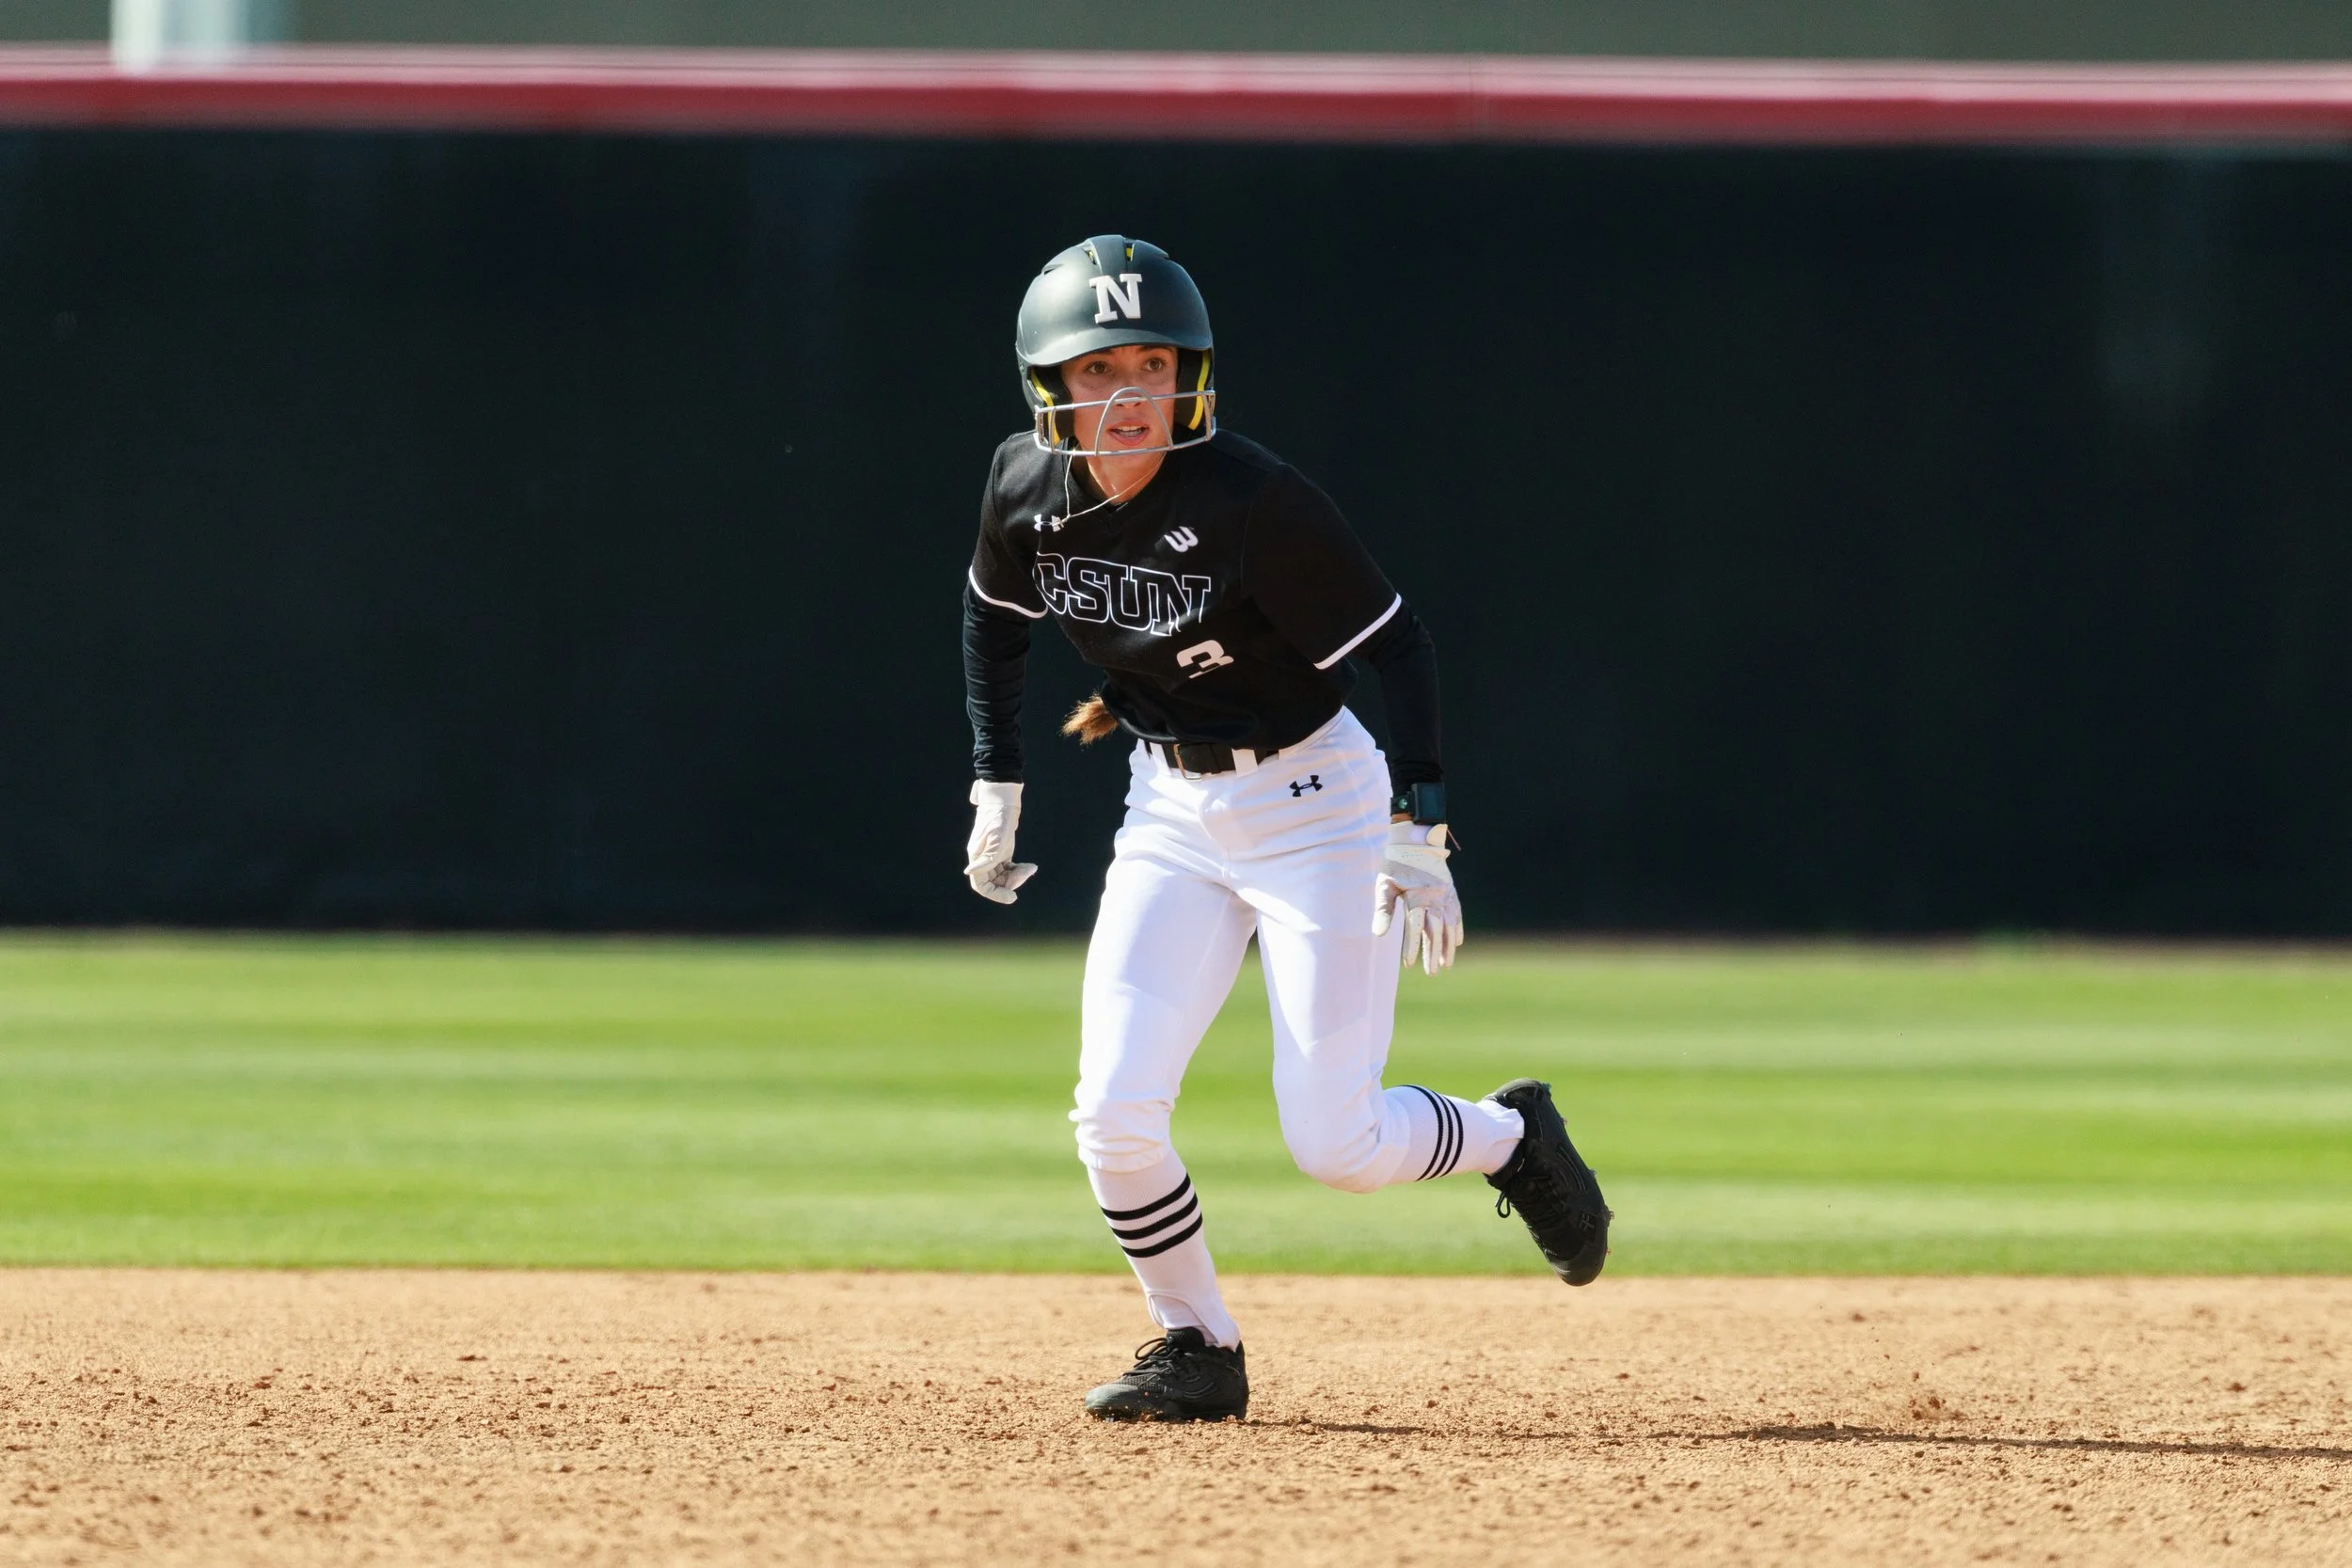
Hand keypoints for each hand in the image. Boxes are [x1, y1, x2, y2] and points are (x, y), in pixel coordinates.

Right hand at [964, 780, 1038, 903]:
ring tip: (1030, 868)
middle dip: (1011, 883)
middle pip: (995, 883)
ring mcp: (992, 857)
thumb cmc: (998, 818)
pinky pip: (1009, 870)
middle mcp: (983, 860)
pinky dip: (1020, 871)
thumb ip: (985, 858)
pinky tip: (1030, 866)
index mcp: (977, 858)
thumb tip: (970, 873)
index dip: (996, 894)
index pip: (982, 885)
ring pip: (1003, 877)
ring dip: (1018, 877)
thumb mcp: (996, 839)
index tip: (1013, 897)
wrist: (1004, 801)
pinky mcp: (1002, 853)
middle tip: (1027, 872)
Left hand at [1372, 823, 1462, 974]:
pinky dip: (1457, 928)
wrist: (1417, 840)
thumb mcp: (1385, 884)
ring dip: (1448, 946)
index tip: (1408, 964)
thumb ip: (1383, 909)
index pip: (1415, 927)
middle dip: (1433, 952)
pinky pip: (1457, 913)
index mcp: (1417, 895)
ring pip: (1449, 925)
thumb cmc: (1395, 863)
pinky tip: (1456, 942)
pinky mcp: (1451, 891)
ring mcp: (1445, 894)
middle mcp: (1435, 897)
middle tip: (1432, 973)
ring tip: (1446, 964)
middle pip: (1435, 930)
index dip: (1412, 946)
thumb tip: (1378, 934)